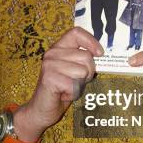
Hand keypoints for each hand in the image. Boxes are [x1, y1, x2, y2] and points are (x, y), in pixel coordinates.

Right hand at [13, 27, 102, 142]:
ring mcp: (49, 65)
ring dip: (80, 84)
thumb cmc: (62, 89)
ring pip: (83, 71)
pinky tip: (63, 94)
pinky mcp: (49, 78)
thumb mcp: (74, 69)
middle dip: (88, 72)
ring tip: (68, 87)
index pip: (76, 32)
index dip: (91, 41)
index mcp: (58, 47)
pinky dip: (73, 93)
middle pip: (86, 56)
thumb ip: (83, 59)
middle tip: (75, 81)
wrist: (42, 109)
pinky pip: (75, 85)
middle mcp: (52, 53)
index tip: (99, 54)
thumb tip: (101, 53)